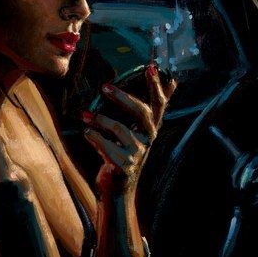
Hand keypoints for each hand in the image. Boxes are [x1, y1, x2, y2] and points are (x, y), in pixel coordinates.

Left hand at [82, 65, 176, 197]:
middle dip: (124, 98)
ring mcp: (137, 153)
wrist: (117, 188)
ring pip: (120, 130)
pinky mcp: (124, 166)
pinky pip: (108, 148)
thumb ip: (149, 108)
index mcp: (150, 128)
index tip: (151, 67)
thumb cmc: (125, 153)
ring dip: (100, 120)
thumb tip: (173, 81)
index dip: (156, 86)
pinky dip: (96, 139)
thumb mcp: (138, 131)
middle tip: (105, 87)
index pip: (159, 103)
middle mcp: (147, 139)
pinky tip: (86, 132)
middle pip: (142, 113)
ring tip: (84, 115)